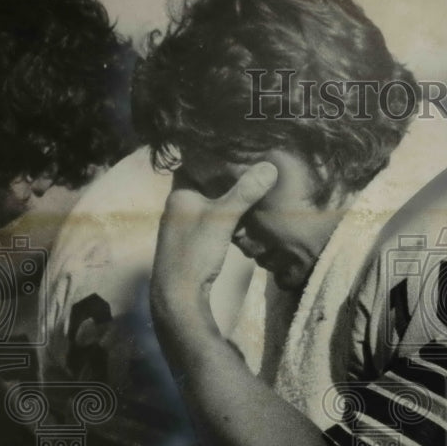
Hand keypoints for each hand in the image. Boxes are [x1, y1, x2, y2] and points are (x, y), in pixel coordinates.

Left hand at [150, 161, 277, 317]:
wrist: (178, 296)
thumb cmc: (195, 252)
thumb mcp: (222, 218)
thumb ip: (244, 193)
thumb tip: (269, 167)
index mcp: (179, 195)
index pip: (194, 164)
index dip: (213, 156)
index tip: (236, 148)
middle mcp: (177, 208)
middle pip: (203, 185)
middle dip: (224, 179)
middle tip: (250, 167)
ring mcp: (182, 228)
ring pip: (207, 205)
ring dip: (225, 201)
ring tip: (250, 190)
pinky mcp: (189, 245)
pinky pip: (209, 223)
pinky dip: (223, 219)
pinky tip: (239, 221)